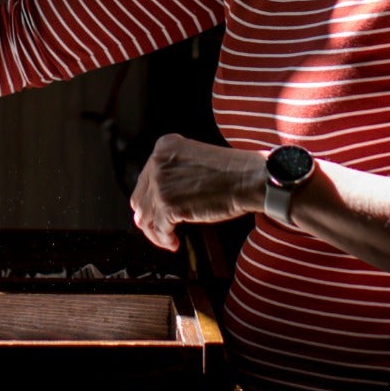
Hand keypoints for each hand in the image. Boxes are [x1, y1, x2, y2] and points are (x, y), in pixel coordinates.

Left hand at [129, 134, 266, 251]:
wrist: (249, 178)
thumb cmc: (233, 172)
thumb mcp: (195, 159)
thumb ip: (174, 172)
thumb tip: (160, 198)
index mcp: (164, 147)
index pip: (145, 180)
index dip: (152, 201)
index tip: (161, 213)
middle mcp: (157, 163)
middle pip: (140, 199)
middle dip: (150, 218)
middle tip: (163, 230)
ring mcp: (160, 183)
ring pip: (144, 217)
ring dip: (156, 233)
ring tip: (169, 240)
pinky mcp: (168, 204)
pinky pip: (158, 229)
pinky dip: (165, 240)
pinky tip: (174, 243)